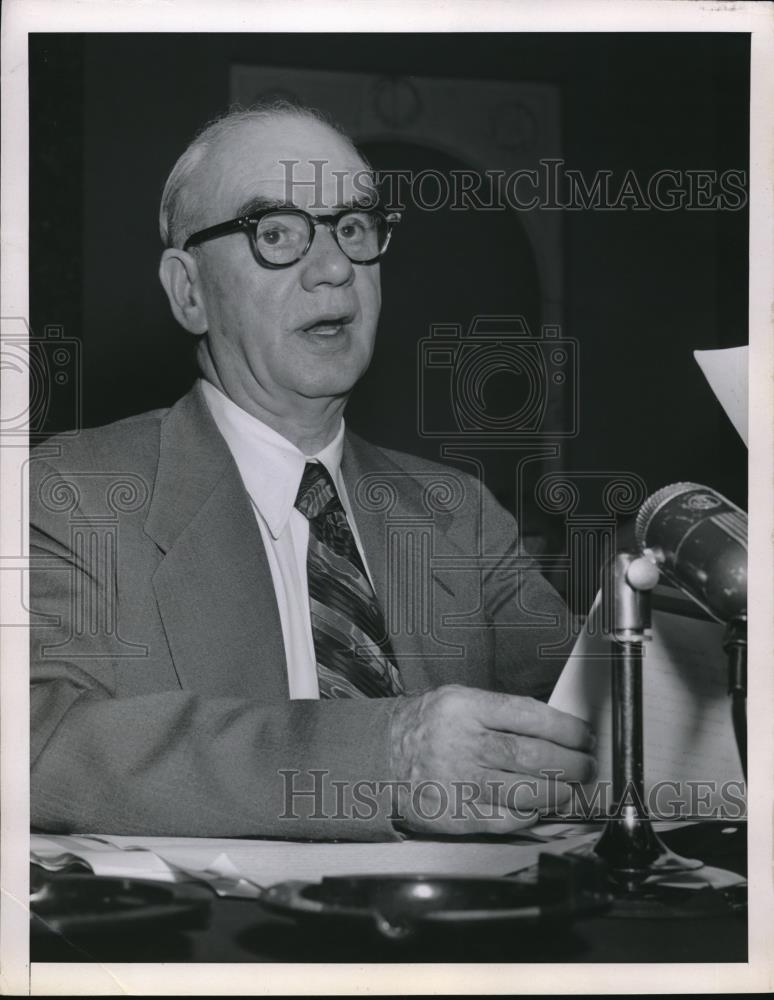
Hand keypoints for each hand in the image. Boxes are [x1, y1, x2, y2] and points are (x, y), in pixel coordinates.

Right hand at [388, 684, 595, 834]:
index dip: (566, 728)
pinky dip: (529, 815)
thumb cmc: (427, 726)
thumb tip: (554, 729)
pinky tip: (539, 807)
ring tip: (569, 789)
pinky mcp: (456, 814)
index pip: (529, 715)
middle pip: (532, 756)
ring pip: (525, 792)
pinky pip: (505, 819)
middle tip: (585, 766)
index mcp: (464, 707)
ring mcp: (458, 781)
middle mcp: (461, 743)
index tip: (584, 737)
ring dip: (558, 793)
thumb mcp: (457, 699)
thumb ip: (500, 711)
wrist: (380, 758)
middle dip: (571, 763)